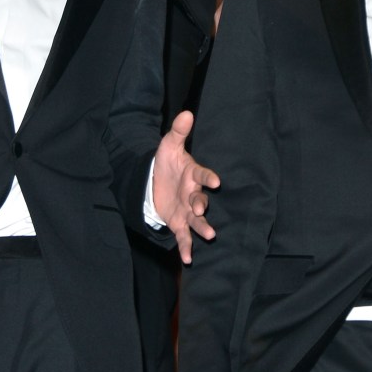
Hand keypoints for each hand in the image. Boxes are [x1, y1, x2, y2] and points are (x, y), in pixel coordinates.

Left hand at [151, 110, 219, 262]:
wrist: (155, 183)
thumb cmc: (166, 164)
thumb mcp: (168, 146)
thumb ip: (178, 132)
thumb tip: (187, 112)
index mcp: (192, 175)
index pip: (201, 175)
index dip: (208, 177)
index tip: (216, 181)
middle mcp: (193, 194)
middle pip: (200, 200)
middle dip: (201, 205)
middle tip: (201, 208)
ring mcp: (187, 210)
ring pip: (197, 221)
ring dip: (203, 227)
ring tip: (210, 235)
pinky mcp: (179, 224)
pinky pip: (184, 237)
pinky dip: (186, 248)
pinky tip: (187, 259)